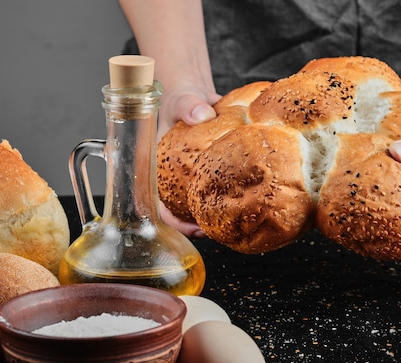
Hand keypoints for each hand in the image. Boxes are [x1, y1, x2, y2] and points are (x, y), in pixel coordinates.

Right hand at [156, 85, 221, 237]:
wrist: (196, 95)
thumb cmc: (179, 99)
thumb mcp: (179, 99)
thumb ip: (188, 105)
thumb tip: (201, 114)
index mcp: (155, 168)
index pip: (156, 205)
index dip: (172, 221)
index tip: (191, 226)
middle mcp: (170, 178)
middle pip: (179, 212)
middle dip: (196, 226)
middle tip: (216, 230)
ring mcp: (188, 178)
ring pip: (197, 205)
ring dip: (212, 216)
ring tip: (233, 222)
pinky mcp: (206, 173)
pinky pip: (215, 190)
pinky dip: (227, 197)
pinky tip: (244, 199)